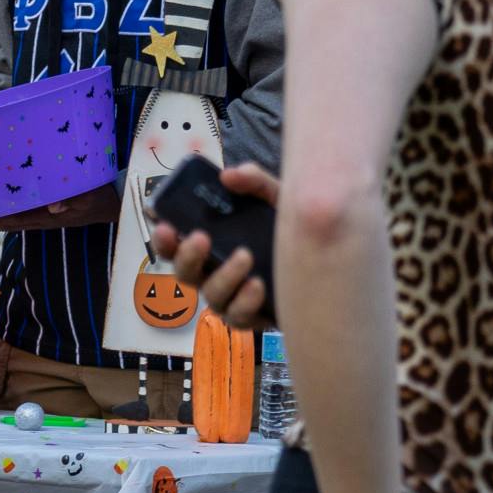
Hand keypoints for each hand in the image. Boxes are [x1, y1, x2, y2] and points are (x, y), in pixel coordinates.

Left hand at [0, 183, 121, 232]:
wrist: (115, 204)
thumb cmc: (100, 198)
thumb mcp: (90, 197)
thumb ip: (73, 200)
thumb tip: (55, 206)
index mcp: (47, 216)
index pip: (14, 220)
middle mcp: (41, 218)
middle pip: (7, 221)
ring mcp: (43, 215)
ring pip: (12, 218)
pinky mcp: (47, 210)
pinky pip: (21, 211)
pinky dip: (6, 208)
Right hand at [152, 162, 278, 326]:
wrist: (329, 262)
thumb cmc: (290, 230)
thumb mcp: (277, 198)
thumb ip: (255, 182)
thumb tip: (228, 176)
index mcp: (212, 243)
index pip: (175, 243)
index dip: (163, 237)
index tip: (165, 225)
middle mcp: (214, 272)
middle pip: (183, 272)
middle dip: (186, 256)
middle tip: (201, 237)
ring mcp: (231, 297)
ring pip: (211, 296)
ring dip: (224, 276)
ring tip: (245, 256)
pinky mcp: (252, 317)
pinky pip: (237, 317)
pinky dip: (245, 302)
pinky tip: (259, 285)